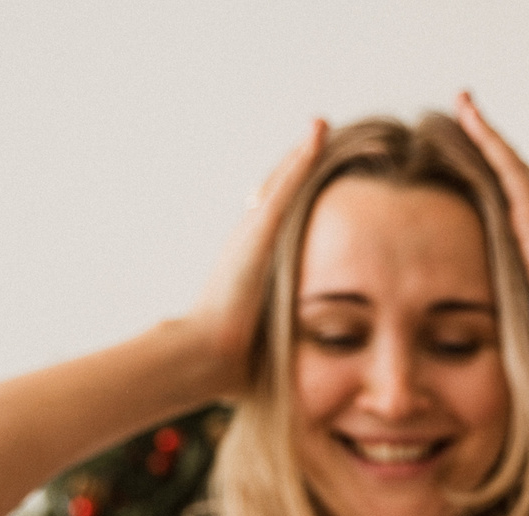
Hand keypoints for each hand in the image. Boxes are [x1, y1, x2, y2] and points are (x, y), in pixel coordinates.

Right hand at [184, 120, 327, 394]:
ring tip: (320, 126)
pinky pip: (288, 184)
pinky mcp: (261, 228)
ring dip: (301, 153)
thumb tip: (274, 376)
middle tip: (317, 142)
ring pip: (282, 182)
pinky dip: (302, 155)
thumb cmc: (231, 364)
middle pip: (276, 194)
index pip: (273, 224)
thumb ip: (269, 345)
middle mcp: (248, 240)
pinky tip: (318, 131)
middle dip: (296, 170)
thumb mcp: (262, 346)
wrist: (208, 357)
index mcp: (251, 263)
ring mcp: (252, 232)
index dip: (289, 204)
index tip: (307, 186)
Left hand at [455, 92, 528, 383]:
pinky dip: (487, 138)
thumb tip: (481, 354)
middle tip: (463, 115)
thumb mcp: (518, 330)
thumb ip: (504, 325)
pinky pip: (507, 166)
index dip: (489, 180)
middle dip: (486, 146)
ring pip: (507, 163)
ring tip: (462, 102)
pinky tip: (467, 113)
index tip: (469, 163)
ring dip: (484, 132)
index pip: (507, 206)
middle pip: (508, 176)